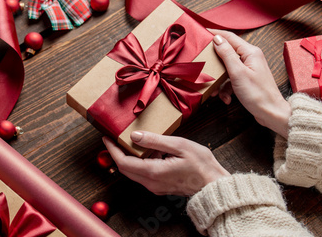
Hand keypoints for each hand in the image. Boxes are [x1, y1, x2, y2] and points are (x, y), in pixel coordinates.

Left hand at [103, 131, 229, 195]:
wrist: (214, 185)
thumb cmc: (201, 166)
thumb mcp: (179, 146)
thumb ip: (155, 141)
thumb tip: (135, 136)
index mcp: (153, 172)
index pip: (123, 162)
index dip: (112, 150)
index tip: (106, 138)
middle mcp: (151, 182)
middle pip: (125, 169)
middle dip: (117, 153)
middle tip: (114, 138)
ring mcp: (155, 186)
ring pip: (134, 171)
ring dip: (130, 157)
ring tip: (133, 140)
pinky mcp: (160, 186)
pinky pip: (144, 174)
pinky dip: (141, 161)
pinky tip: (151, 150)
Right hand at [209, 30, 290, 138]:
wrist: (271, 113)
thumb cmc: (258, 94)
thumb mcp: (238, 73)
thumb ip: (227, 54)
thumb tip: (217, 39)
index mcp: (250, 52)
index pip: (229, 37)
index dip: (214, 34)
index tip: (201, 33)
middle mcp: (250, 57)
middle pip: (226, 53)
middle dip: (214, 63)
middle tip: (203, 65)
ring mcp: (249, 69)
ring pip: (227, 69)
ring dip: (220, 80)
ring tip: (216, 91)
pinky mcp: (247, 79)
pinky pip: (231, 79)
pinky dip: (226, 88)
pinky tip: (226, 98)